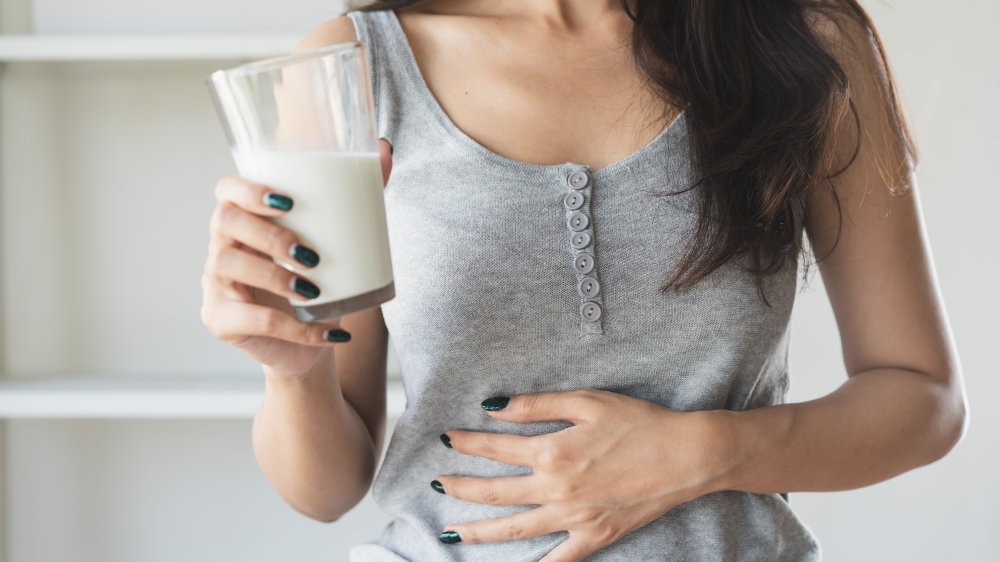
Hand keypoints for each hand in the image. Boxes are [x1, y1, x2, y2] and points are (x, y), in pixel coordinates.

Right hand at [200, 138, 393, 376]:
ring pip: (226, 266)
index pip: (226, 189)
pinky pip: (251, 320)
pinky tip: (330, 331)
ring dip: (273, 276)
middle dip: (267, 234)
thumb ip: (359, 196)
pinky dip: (296, 329)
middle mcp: (221, 246)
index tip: (288, 201)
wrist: (312, 344)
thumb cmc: (320, 283)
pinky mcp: (220, 321)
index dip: (248, 190)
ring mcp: (215, 285)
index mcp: (245, 220)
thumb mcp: (338, 241)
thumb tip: (383, 149)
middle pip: (224, 222)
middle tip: (310, 255)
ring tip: (313, 290)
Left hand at [433, 389, 735, 560]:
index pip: (495, 449)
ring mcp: (574, 518)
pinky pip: (560, 559)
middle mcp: (556, 489)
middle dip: (460, 489)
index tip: (447, 439)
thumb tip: (495, 408)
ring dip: (479, 531)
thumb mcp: (586, 402)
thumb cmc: (639, 422)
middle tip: (436, 485)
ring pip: (515, 530)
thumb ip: (536, 406)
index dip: (466, 443)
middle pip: (495, 493)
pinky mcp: (595, 536)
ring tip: (451, 533)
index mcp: (552, 453)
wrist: (686, 456)